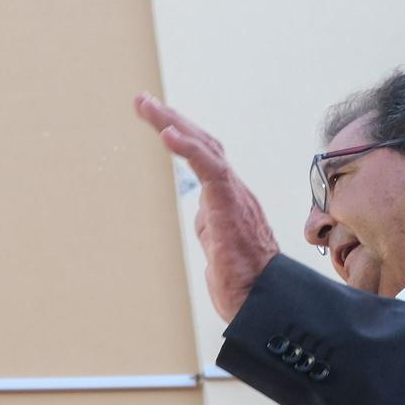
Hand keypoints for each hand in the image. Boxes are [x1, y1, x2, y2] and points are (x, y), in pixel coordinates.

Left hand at [134, 92, 279, 320]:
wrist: (262, 303)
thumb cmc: (242, 282)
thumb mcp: (217, 247)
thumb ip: (210, 227)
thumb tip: (201, 216)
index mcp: (229, 199)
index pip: (205, 156)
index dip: (182, 134)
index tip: (155, 117)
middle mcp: (234, 191)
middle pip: (203, 143)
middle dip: (172, 118)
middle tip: (143, 100)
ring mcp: (235, 197)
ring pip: (206, 148)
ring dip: (174, 123)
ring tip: (149, 106)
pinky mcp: (231, 208)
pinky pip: (211, 169)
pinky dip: (190, 148)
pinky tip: (169, 133)